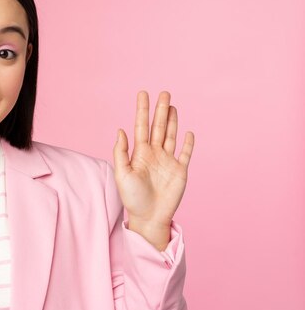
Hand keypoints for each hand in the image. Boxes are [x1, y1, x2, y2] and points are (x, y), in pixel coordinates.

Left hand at [113, 91, 193, 248]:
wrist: (148, 217)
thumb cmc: (132, 198)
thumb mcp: (122, 174)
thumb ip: (121, 152)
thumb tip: (120, 130)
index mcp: (139, 153)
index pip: (141, 126)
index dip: (142, 110)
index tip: (142, 93)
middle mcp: (154, 154)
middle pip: (158, 127)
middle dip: (160, 110)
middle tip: (164, 93)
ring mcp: (168, 161)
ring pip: (171, 135)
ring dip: (172, 121)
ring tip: (172, 105)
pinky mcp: (180, 171)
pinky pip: (185, 153)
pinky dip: (187, 143)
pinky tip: (188, 132)